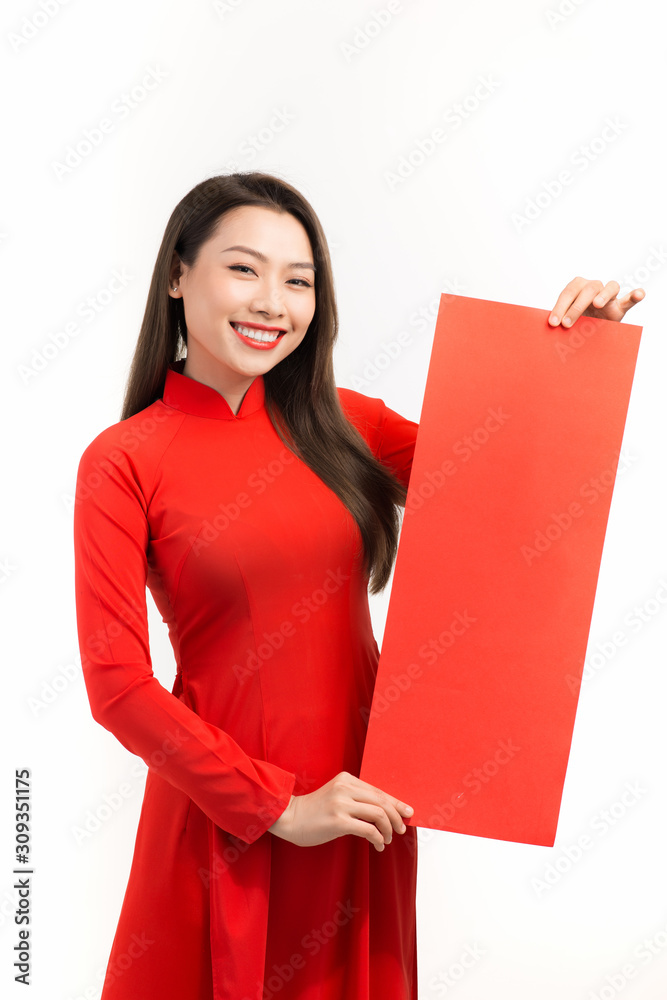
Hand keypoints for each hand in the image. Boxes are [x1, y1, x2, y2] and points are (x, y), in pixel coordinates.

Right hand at [267, 770, 413, 851]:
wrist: (289, 818)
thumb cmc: (314, 811)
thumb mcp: (336, 796)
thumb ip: (356, 799)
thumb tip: (384, 811)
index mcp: (346, 779)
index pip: (378, 790)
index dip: (395, 803)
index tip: (407, 812)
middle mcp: (345, 788)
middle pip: (382, 801)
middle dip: (396, 816)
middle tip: (401, 829)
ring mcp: (341, 803)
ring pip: (378, 814)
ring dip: (388, 829)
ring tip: (386, 839)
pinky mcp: (338, 821)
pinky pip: (368, 829)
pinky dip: (377, 838)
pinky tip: (377, 845)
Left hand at [548, 276, 644, 327]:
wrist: (591, 330)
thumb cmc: (576, 322)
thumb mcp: (566, 320)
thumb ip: (560, 319)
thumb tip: (548, 328)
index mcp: (578, 287)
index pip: (568, 293)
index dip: (559, 307)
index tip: (553, 323)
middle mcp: (594, 287)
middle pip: (587, 290)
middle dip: (575, 307)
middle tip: (566, 324)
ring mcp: (610, 295)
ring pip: (610, 287)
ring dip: (603, 295)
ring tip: (597, 304)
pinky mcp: (621, 306)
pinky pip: (630, 298)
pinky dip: (635, 295)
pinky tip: (639, 294)